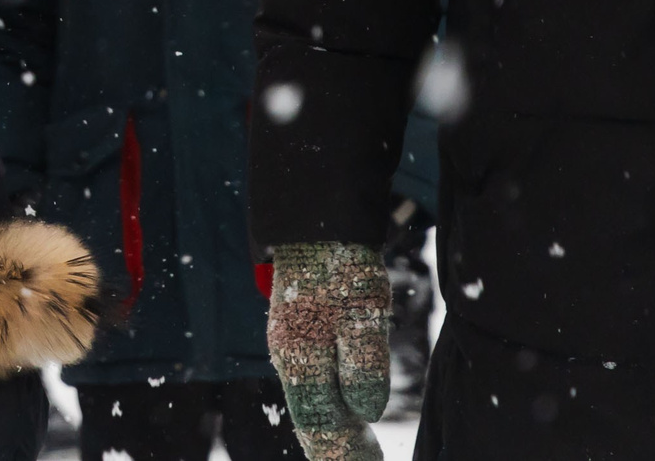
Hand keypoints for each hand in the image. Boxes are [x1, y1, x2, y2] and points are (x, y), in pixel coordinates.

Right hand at [268, 240, 388, 460]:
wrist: (317, 218)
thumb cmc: (340, 265)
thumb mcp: (361, 311)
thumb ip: (364, 362)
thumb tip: (366, 411)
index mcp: (299, 356)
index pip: (318, 423)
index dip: (340, 453)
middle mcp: (289, 354)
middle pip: (309, 416)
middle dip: (335, 449)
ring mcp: (292, 341)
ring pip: (309, 398)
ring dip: (333, 430)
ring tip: (359, 451)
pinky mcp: (301, 328)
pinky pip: (311, 381)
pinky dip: (330, 404)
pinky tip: (348, 410)